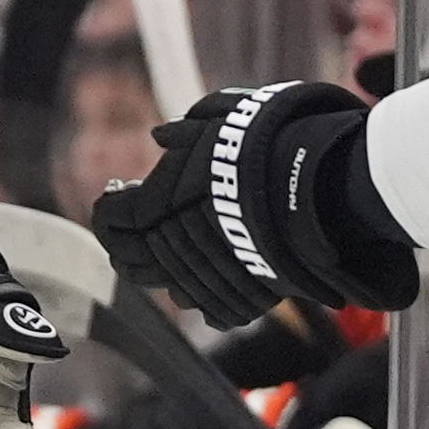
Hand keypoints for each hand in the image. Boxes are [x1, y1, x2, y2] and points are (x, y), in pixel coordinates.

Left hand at [90, 84, 416, 330]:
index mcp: (157, 205)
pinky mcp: (244, 296)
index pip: (113, 220)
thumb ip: (189, 130)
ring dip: (167, 274)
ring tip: (171, 257)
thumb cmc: (269, 145)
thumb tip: (160, 135)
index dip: (110, 210)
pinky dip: (209, 296)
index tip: (115, 198)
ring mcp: (208, 277)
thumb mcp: (225, 121)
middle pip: (132, 262)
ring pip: (172, 289)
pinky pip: (214, 307)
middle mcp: (175, 247)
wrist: (319, 186)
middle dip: (129, 248)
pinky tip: (210, 282)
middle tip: (133, 235)